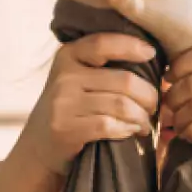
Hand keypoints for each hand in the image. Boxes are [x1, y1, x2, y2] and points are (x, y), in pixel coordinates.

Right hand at [16, 33, 161, 177]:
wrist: (38, 147)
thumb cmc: (69, 111)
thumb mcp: (76, 80)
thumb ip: (101, 68)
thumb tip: (148, 58)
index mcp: (68, 56)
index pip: (103, 43)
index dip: (131, 46)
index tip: (151, 53)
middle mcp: (64, 76)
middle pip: (123, 80)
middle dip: (148, 96)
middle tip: (153, 106)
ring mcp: (64, 103)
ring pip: (121, 105)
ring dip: (141, 117)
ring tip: (145, 123)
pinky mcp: (66, 128)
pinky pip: (109, 125)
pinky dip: (127, 129)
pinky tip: (130, 131)